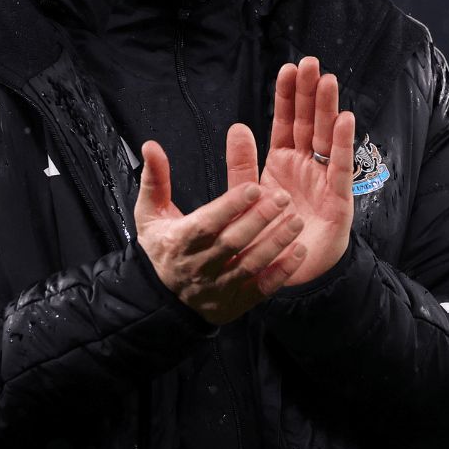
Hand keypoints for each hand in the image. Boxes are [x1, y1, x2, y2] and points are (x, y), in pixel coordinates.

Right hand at [133, 125, 307, 324]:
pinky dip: (281, 272)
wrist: (162, 299)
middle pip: (232, 242)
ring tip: (297, 221)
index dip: (230, 206)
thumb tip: (150, 145)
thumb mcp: (150, 214)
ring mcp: (218, 287)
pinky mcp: (235, 302)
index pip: (206, 223)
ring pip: (250, 265)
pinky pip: (261, 288)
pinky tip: (299, 252)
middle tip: (283, 198)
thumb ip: (155, 180)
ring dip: (276, 243)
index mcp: (179, 241)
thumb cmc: (162, 246)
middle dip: (259, 219)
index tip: (253, 187)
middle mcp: (199, 266)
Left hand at [257, 56, 355, 286]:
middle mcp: (305, 166)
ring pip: (326, 138)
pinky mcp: (337, 199)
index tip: (288, 68)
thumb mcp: (246, 198)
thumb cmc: (268, 235)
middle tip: (311, 62)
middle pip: (308, 122)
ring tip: (328, 80)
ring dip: (328, 109)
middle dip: (310, 93)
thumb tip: (237, 126)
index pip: (285, 122)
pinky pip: (340, 167)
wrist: (288, 275)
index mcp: (282, 162)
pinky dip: (342, 143)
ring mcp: (323, 180)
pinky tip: (344, 119)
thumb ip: (241, 165)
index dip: (287, 97)